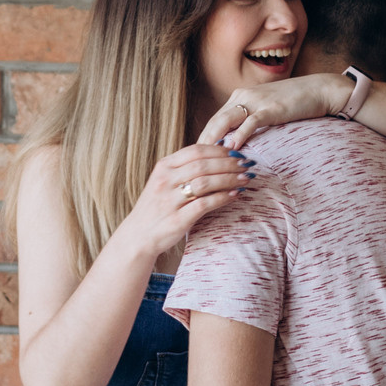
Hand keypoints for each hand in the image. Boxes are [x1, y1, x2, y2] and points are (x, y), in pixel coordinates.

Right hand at [119, 143, 255, 258]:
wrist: (138, 236)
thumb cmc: (157, 207)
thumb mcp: (165, 181)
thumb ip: (186, 167)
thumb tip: (218, 149)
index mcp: (163, 167)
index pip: (196, 151)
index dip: (219, 150)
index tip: (237, 153)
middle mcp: (165, 181)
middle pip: (203, 165)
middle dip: (229, 164)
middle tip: (247, 165)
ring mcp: (170, 200)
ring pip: (205, 182)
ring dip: (229, 179)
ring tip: (245, 179)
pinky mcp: (178, 219)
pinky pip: (205, 204)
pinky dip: (223, 198)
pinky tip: (235, 195)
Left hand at [197, 73, 353, 151]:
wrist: (319, 90)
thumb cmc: (294, 104)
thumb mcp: (266, 110)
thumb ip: (250, 122)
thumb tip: (236, 143)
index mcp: (239, 98)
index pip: (214, 120)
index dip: (203, 139)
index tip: (195, 159)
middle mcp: (242, 97)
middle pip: (214, 122)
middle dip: (202, 143)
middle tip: (193, 164)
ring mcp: (255, 101)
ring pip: (226, 121)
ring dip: (214, 141)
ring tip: (205, 161)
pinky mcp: (270, 108)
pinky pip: (249, 123)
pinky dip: (239, 135)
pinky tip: (232, 149)